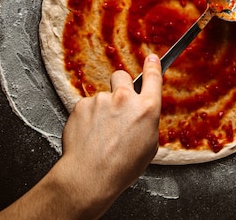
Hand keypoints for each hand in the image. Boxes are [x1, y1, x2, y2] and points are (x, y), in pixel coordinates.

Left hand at [0, 54, 161, 219]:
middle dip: (119, 86)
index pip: (153, 77)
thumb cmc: (122, 168)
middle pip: (122, 76)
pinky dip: (87, 117)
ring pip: (102, 96)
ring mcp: (101, 99)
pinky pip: (86, 106)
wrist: (89, 177)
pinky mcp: (82, 104)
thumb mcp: (149, 146)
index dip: (153, 66)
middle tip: (116, 105)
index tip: (151, 59)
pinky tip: (88, 135)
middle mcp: (125, 99)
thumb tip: (141, 112)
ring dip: (101, 109)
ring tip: (99, 134)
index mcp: (146, 109)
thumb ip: (146, 121)